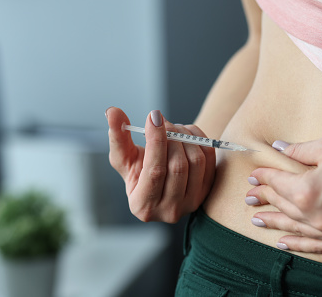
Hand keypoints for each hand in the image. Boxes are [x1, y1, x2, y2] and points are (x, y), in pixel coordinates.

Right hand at [106, 107, 214, 222]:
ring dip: (185, 136)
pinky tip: (186, 134)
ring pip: (196, 161)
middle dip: (171, 136)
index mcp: (143, 205)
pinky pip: (209, 158)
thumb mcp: (124, 158)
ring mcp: (192, 202)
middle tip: (163, 121)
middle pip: (178, 165)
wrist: (163, 181)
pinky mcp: (207, 191)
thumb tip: (112, 112)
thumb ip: (117, 137)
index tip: (153, 116)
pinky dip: (198, 138)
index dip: (155, 140)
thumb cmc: (139, 172)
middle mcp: (169, 210)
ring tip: (172, 128)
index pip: (155, 170)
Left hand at [246, 128, 321, 252]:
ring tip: (257, 219)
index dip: (263, 177)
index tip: (254, 174)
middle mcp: (320, 217)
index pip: (277, 184)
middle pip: (284, 206)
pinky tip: (284, 243)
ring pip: (297, 228)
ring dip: (275, 223)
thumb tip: (279, 147)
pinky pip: (319, 247)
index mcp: (309, 190)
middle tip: (250, 196)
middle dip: (265, 199)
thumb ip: (299, 151)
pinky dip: (300, 245)